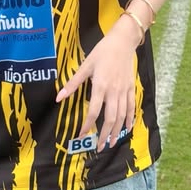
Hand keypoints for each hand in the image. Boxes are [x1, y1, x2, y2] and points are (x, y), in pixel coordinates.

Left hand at [56, 18, 138, 151]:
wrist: (123, 42)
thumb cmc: (102, 52)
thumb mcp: (85, 65)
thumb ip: (73, 83)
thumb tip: (59, 97)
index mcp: (100, 86)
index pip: (93, 112)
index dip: (87, 125)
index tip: (81, 135)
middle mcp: (113, 92)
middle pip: (110, 119)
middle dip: (104, 135)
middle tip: (98, 147)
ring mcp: (124, 91)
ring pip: (122, 116)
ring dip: (116, 132)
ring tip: (110, 143)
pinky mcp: (131, 88)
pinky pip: (131, 108)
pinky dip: (130, 120)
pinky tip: (127, 129)